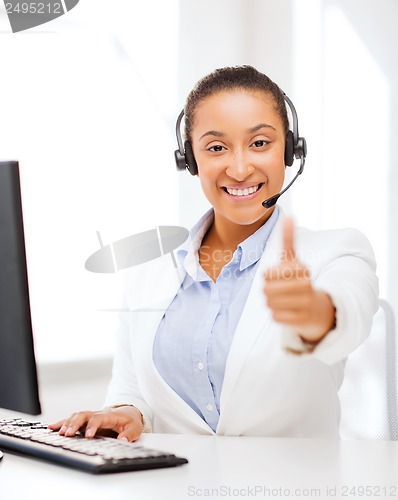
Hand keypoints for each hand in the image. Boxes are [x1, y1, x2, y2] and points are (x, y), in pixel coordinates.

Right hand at [48, 406, 142, 441]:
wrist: (127, 413)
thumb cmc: (130, 421)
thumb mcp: (134, 428)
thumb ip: (129, 434)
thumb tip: (122, 440)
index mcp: (109, 416)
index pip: (98, 418)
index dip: (92, 426)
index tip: (88, 436)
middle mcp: (97, 414)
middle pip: (83, 415)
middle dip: (74, 424)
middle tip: (68, 434)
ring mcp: (90, 416)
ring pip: (76, 416)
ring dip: (67, 423)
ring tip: (60, 433)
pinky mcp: (85, 421)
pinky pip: (71, 419)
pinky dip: (61, 422)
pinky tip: (51, 427)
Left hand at [264, 217, 334, 343]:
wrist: (317, 309)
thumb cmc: (299, 281)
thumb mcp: (294, 260)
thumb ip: (288, 240)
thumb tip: (289, 216)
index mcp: (301, 269)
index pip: (267, 274)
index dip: (268, 276)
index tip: (277, 276)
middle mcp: (305, 285)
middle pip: (266, 290)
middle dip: (268, 291)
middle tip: (278, 291)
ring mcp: (305, 303)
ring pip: (269, 304)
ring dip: (272, 303)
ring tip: (283, 301)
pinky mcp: (301, 320)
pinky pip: (275, 317)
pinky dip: (277, 315)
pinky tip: (288, 311)